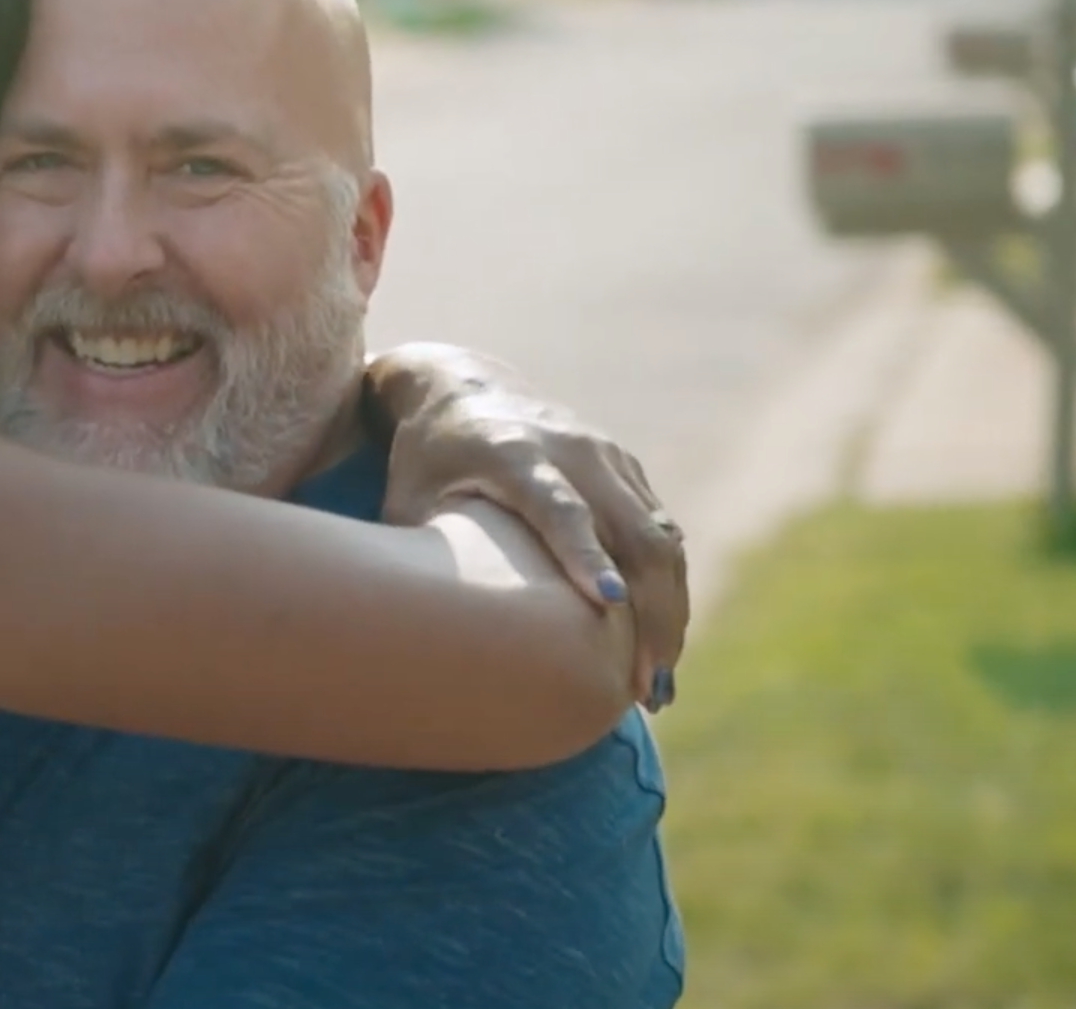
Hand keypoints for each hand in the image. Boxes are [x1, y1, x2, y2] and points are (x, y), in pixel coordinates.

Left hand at [365, 343, 687, 711]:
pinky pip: (663, 535)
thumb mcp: (406, 499)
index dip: (584, 555)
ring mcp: (609, 457)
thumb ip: (418, 555)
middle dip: (649, 613)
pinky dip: (669, 591)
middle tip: (644, 688)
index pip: (560, 507)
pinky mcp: (628, 471)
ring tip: (657, 686)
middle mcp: (573, 450)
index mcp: (513, 453)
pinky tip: (661, 645)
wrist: (464, 386)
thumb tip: (417, 636)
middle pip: (633, 533)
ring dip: (669, 613)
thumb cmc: (426, 459)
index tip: (609, 603)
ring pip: (662, 540)